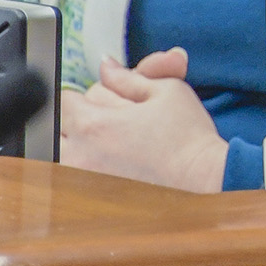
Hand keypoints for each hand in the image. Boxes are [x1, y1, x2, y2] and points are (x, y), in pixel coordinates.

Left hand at [59, 47, 229, 192]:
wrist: (205, 182)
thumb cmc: (189, 138)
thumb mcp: (164, 90)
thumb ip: (127, 76)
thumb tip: (105, 64)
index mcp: (92, 124)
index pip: (65, 99)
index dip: (88, 96)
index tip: (109, 103)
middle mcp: (80, 155)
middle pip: (60, 128)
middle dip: (81, 121)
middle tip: (116, 125)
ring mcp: (84, 182)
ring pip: (64, 155)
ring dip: (80, 148)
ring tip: (114, 150)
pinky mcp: (94, 201)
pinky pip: (75, 181)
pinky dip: (88, 173)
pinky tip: (117, 170)